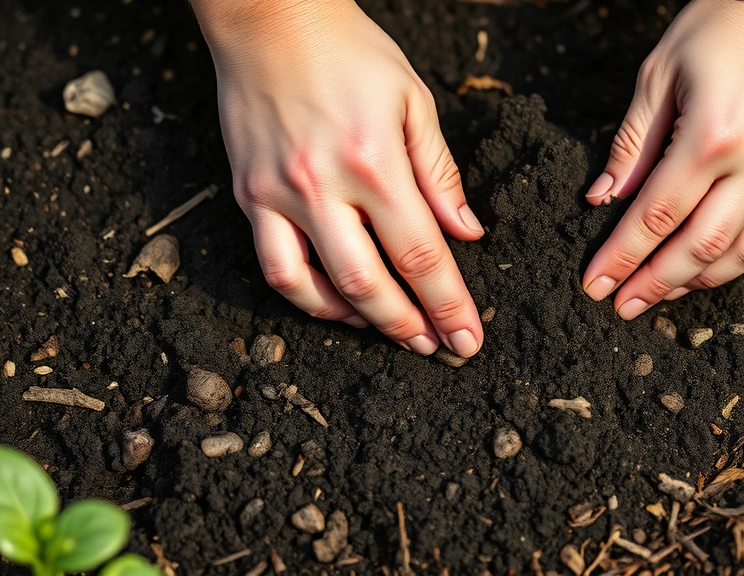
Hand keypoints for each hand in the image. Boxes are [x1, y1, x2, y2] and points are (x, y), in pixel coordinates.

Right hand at [194, 0, 483, 356]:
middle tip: (437, 349)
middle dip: (410, 326)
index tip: (468, 339)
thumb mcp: (413, 100)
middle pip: (370, 283)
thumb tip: (466, 232)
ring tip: (390, 331)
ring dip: (357, 322)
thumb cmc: (350, 51)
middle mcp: (322, 185)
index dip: (449, 305)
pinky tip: (336, 304)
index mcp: (375, 161)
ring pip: (315, 287)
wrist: (270, 17)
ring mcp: (278, 194)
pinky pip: (274, 265)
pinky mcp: (247, 194)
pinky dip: (306, 296)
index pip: (422, 255)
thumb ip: (439, 173)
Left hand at [582, 0, 743, 318]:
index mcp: (711, 136)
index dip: (621, 257)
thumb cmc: (720, 23)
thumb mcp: (659, 75)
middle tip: (621, 306)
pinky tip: (711, 269)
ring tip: (662, 294)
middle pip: (699, 247)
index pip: (656, 216)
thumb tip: (603, 199)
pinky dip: (741, 260)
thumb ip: (632, 144)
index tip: (594, 285)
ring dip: (699, 281)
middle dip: (654, 283)